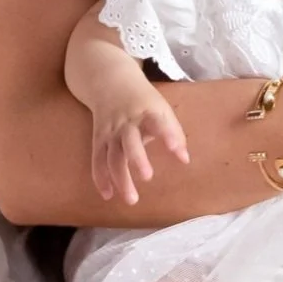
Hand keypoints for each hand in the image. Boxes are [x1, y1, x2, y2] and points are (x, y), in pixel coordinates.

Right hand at [91, 86, 188, 202]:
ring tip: (131, 199)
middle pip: (129, 141)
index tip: (177, 151)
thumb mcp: (161, 109)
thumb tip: (185, 160)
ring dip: (119, 178)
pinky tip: (108, 194)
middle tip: (148, 177)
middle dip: (137, 159)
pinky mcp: (98, 139)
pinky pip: (98, 159)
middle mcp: (126, 122)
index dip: (167, 135)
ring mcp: (110, 131)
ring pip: (112, 156)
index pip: (158, 122)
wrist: (110, 81)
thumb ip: (174, 133)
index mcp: (146, 111)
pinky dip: (101, 177)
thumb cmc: (143, 100)